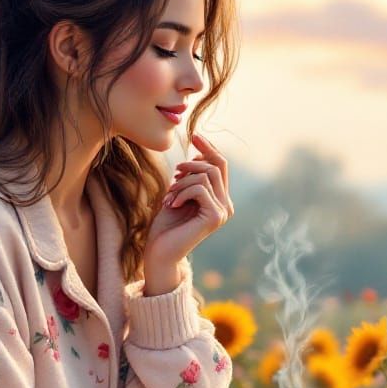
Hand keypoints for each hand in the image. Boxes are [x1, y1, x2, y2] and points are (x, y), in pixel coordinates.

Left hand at [144, 132, 234, 272]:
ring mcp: (223, 212)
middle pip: (216, 166)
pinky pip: (200, 188)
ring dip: (182, 182)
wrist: (160, 252)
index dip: (208, 148)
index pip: (221, 165)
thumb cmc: (166, 225)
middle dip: (191, 165)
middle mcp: (226, 206)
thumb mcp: (179, 194)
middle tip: (173, 176)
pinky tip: (172, 205)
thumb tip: (200, 153)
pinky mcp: (215, 217)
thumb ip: (192, 177)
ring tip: (169, 196)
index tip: (194, 135)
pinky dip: (181, 192)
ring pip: (206, 176)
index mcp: (220, 199)